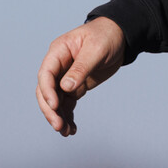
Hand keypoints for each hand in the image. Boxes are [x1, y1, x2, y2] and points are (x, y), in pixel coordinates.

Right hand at [36, 17, 124, 136]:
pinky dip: (68, 115)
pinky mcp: (75, 86)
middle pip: (46, 90)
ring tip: (67, 132)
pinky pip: (67, 103)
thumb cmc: (107, 35)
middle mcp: (58, 65)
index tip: (55, 105)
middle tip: (59, 125)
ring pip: (55, 100)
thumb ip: (81, 67)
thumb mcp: (96, 49)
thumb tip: (66, 87)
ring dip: (58, 116)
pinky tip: (72, 128)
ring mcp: (65, 77)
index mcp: (59, 51)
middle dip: (50, 109)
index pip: (46, 73)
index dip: (47, 91)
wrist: (121, 36)